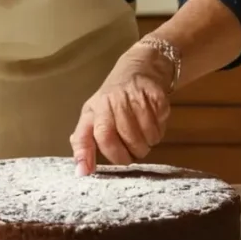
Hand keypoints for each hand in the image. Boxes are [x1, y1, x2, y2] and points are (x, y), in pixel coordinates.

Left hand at [69, 45, 171, 175]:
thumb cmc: (112, 98)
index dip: (94, 153)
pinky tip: (153, 123)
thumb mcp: (93, 115)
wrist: (140, 67)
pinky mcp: (157, 94)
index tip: (88, 172)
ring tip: (143, 137)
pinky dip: (159, 131)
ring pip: (147, 135)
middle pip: (127, 139)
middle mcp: (114, 101)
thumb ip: (84, 140)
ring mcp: (137, 96)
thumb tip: (80, 171)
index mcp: (96, 108)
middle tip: (132, 153)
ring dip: (147, 143)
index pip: (96, 134)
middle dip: (131, 154)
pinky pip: (160, 125)